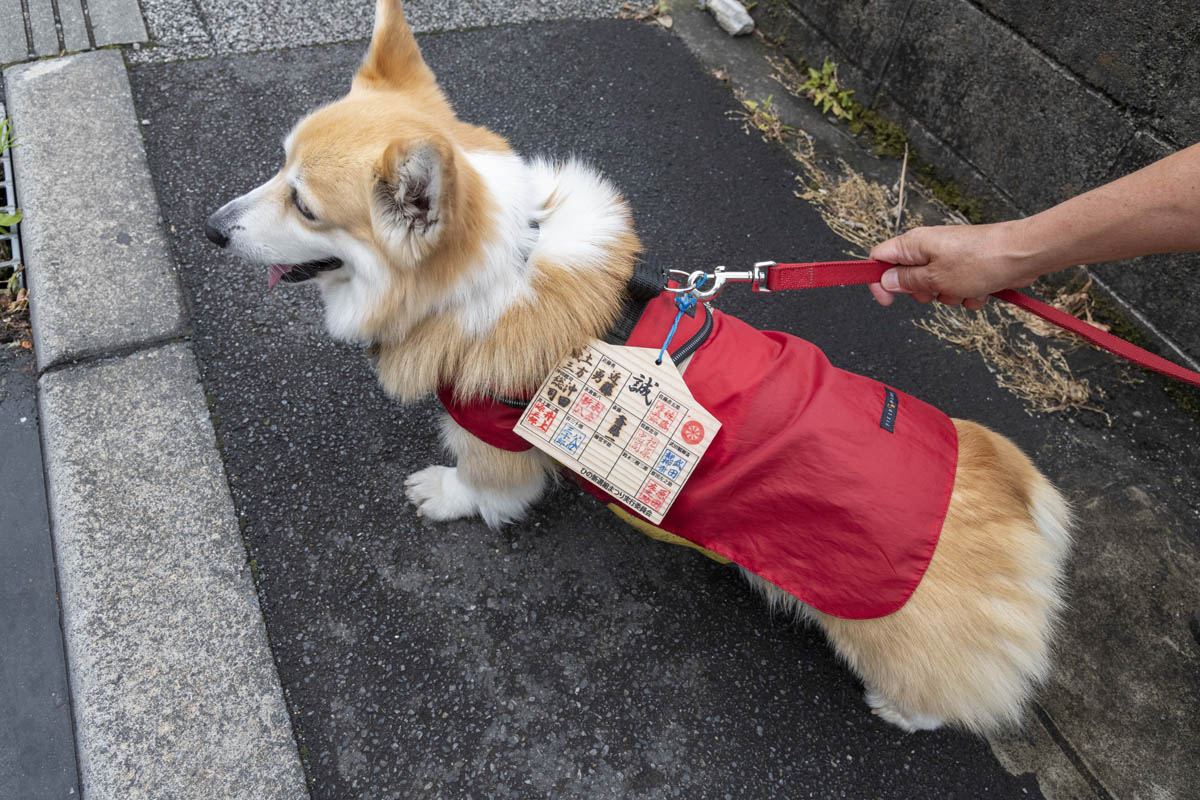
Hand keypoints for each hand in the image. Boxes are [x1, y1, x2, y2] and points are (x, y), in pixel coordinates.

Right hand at [868, 222, 1041, 309]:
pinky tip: (981, 289)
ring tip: (965, 289)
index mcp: (914, 244)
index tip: (887, 302)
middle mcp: (929, 247)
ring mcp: (949, 256)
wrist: (1023, 254)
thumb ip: (906, 281)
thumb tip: (886, 281)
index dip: (878, 281)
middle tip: (935, 293)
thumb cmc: (981, 260)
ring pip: (935, 286)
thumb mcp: (934, 278)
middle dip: (921, 293)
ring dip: (948, 296)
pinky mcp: (968, 265)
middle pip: (908, 277)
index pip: (880, 258)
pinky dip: (967, 294)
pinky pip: (957, 287)